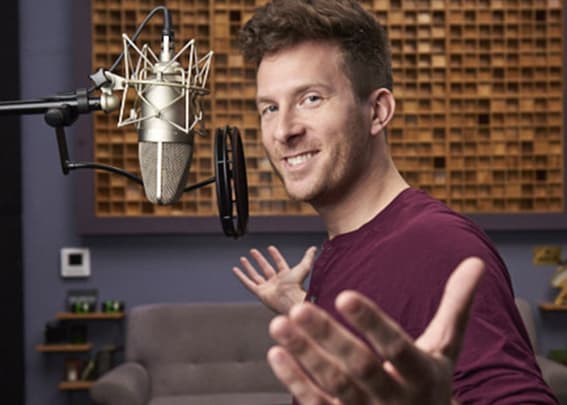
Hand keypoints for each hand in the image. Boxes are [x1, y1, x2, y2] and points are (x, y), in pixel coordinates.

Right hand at [232, 246, 317, 313]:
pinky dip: (241, 276)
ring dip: (249, 267)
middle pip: (265, 268)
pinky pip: (248, 283)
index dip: (275, 255)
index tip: (270, 248)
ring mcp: (267, 287)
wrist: (291, 299)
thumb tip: (314, 248)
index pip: (279, 263)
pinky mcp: (259, 292)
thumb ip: (308, 258)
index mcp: (286, 276)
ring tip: (243, 259)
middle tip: (253, 251)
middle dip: (259, 259)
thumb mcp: (303, 268)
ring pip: (255, 275)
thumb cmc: (298, 286)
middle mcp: (275, 282)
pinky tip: (236, 270)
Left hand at [266, 257, 484, 403]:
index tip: (344, 295)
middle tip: (298, 308)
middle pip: (359, 367)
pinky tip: (276, 354)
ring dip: (305, 355)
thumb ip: (456, 308)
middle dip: (328, 338)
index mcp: (422, 374)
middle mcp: (396, 398)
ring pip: (334, 385)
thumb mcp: (446, 349)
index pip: (396, 346)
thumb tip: (476, 262)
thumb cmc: (429, 382)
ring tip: (280, 324)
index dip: (372, 322)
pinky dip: (296, 382)